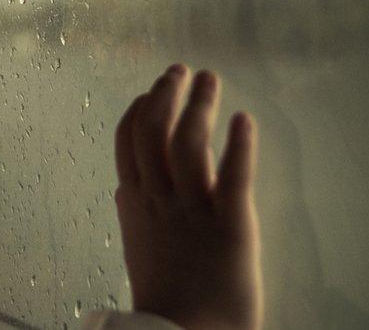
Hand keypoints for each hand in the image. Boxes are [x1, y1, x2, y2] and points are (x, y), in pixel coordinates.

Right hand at [114, 64, 263, 329]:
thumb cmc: (166, 297)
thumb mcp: (137, 247)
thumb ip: (133, 212)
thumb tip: (123, 186)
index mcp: (135, 204)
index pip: (128, 141)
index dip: (139, 108)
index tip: (152, 90)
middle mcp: (159, 200)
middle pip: (155, 131)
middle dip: (166, 94)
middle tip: (181, 71)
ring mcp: (194, 210)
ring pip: (189, 144)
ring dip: (200, 105)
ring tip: (211, 80)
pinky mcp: (232, 225)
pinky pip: (235, 176)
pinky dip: (240, 144)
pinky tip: (245, 119)